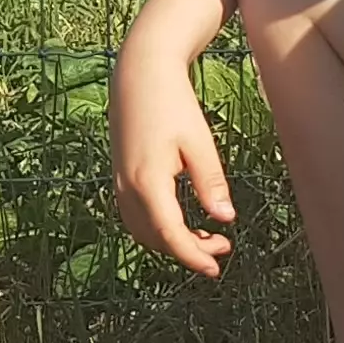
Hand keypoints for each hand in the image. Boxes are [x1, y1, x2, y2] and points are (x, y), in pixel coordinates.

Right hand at [111, 48, 234, 274]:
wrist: (139, 73)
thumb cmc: (173, 103)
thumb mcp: (199, 142)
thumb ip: (210, 182)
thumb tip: (225, 218)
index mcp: (147, 181)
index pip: (170, 235)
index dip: (193, 257)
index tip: (216, 269)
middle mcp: (126, 187)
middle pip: (154, 238)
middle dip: (187, 250)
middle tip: (223, 248)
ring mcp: (118, 182)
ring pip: (142, 230)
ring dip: (171, 241)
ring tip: (207, 237)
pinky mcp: (118, 176)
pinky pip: (135, 215)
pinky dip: (157, 227)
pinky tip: (182, 220)